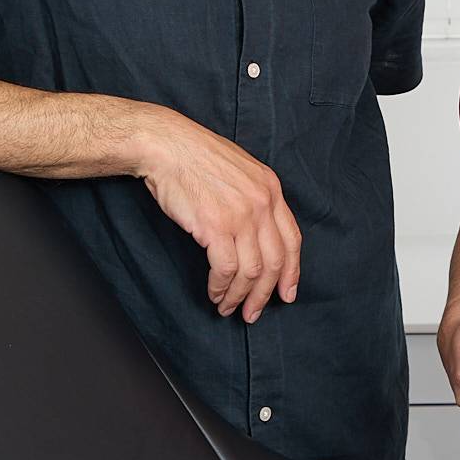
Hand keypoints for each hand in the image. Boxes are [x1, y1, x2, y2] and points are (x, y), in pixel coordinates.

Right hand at [137, 112, 301, 323]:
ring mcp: (241, 215)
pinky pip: (226, 269)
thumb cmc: (195, 156)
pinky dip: (221, 287)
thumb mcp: (239, 170)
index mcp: (271, 187)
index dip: (291, 272)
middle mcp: (262, 202)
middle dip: (265, 294)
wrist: (167, 146)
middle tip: (253, 313)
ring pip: (252, 270)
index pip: (292, 239)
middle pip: (275, 261)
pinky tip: (215, 293)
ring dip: (240, 295)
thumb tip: (256, 233)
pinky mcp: (216, 226)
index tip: (287, 293)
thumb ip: (254, 197)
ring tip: (228, 307)